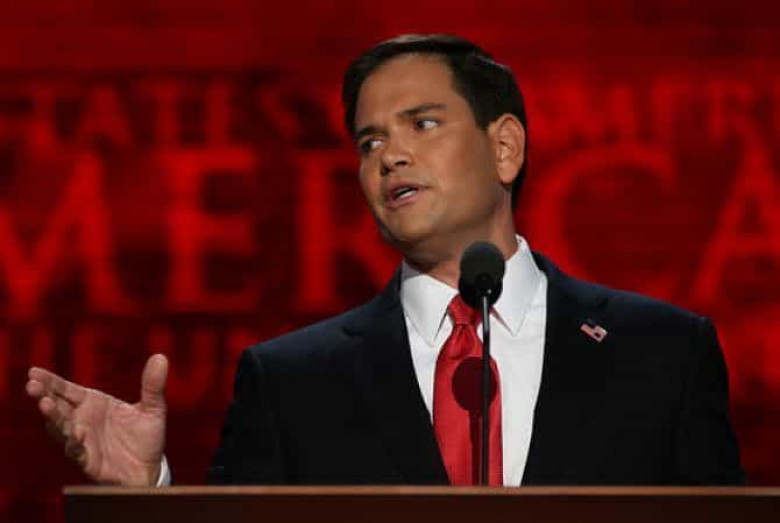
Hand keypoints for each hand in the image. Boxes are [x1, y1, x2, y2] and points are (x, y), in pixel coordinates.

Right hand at [25, 354, 168, 485]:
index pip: (67, 390)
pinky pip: (76, 451)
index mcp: (94, 404)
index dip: (51, 381)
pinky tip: (75, 433)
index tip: (34, 372)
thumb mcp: (153, 408)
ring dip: (53, 417)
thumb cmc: (146, 437)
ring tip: (46, 404)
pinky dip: (74, 442)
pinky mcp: (88, 460)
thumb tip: (161, 357)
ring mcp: (83, 441)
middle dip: (44, 395)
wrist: (150, 469)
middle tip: (33, 386)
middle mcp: (83, 420)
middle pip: (57, 406)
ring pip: (61, 428)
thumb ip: (153, 384)